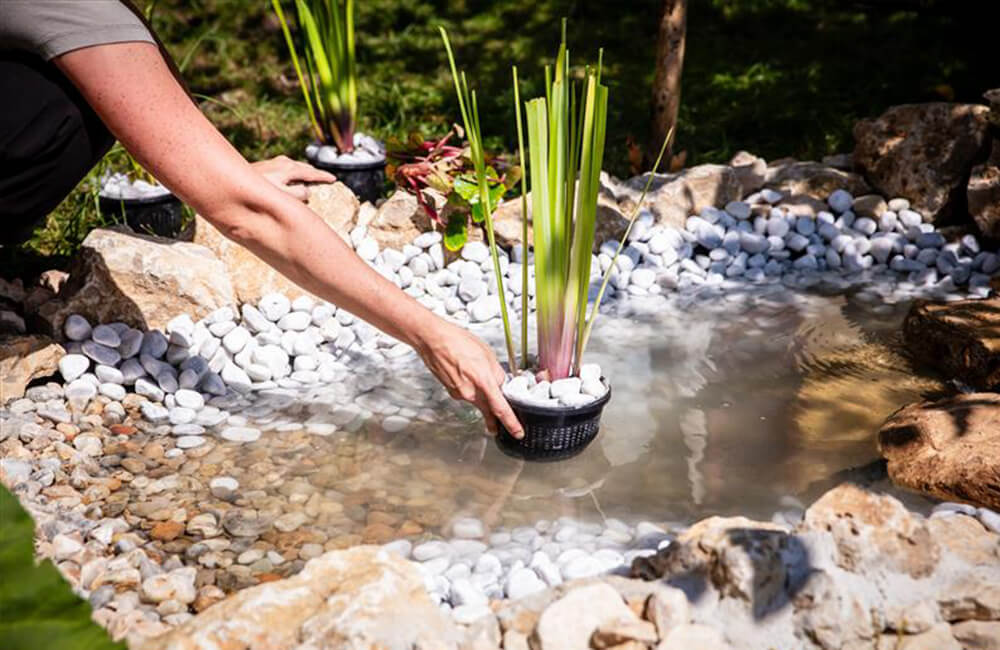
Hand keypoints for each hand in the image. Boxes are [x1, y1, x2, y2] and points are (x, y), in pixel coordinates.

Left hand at [251, 155, 336, 200]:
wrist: (229, 181)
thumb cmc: (256, 192)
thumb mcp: (282, 196)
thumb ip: (299, 195)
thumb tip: (308, 191)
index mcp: (289, 168)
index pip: (312, 173)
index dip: (324, 177)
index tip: (334, 180)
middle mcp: (282, 162)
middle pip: (304, 167)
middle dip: (315, 173)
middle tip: (325, 178)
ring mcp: (273, 163)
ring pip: (294, 166)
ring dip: (303, 172)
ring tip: (309, 179)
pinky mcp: (265, 166)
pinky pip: (286, 168)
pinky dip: (293, 173)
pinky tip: (289, 180)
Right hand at [415, 321, 524, 437]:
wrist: (433, 340)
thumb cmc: (458, 341)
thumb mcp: (487, 354)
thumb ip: (497, 372)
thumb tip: (501, 383)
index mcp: (484, 381)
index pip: (500, 408)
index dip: (511, 423)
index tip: (517, 432)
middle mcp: (471, 392)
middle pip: (489, 409)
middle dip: (495, 416)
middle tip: (499, 426)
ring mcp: (459, 394)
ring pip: (477, 400)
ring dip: (482, 394)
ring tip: (477, 375)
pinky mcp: (451, 392)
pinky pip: (467, 394)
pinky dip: (470, 388)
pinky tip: (467, 374)